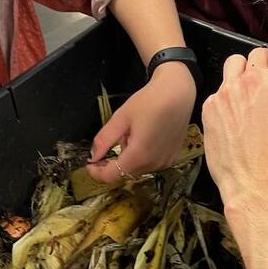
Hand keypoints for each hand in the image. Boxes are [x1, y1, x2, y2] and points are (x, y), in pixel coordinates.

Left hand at [86, 62, 195, 182]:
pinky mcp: (174, 156)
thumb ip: (104, 140)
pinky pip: (152, 163)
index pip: (112, 176)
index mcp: (138, 156)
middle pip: (126, 173)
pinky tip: (144, 137)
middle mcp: (154, 164)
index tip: (89, 164)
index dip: (97, 173)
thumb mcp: (121, 118)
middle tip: (106, 145)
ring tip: (130, 134)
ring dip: (129, 158)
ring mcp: (166, 161)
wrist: (178, 92)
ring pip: (139, 168)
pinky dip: (143, 156)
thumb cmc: (149, 101)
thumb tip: (93, 157)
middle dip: (113, 163)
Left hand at [202, 39, 267, 212]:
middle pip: (258, 54)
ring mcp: (229, 91)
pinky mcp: (210, 106)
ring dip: (242, 75)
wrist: (259, 186)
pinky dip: (226, 99)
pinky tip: (233, 120)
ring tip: (247, 97)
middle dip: (264, 67)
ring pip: (234, 65)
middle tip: (267, 88)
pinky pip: (218, 91)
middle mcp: (255, 80)